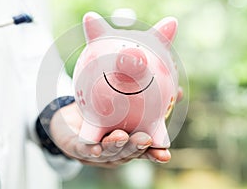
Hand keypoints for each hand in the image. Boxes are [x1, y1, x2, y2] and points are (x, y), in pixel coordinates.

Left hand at [49, 102, 170, 167]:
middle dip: (136, 148)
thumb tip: (177, 91)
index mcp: (126, 143)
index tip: (166, 154)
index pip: (142, 150)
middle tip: (145, 139)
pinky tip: (96, 148)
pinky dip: (90, 149)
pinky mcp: (77, 147)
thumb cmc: (101, 115)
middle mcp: (113, 151)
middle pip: (126, 152)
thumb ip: (147, 99)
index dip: (153, 153)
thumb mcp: (124, 104)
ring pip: (107, 152)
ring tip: (121, 136)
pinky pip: (84, 149)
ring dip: (115, 146)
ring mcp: (96, 152)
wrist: (69, 121)